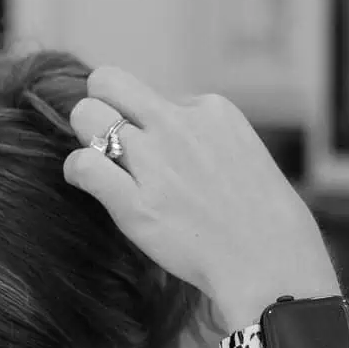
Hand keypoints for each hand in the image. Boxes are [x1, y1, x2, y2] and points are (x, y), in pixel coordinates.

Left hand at [65, 66, 339, 333]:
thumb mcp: (241, 152)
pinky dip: (77, 171)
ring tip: (100, 163)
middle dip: (102, 107)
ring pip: (86, 114)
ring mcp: (155, 161)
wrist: (272, 266)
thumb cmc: (260, 221)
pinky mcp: (135, 202)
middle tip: (110, 144)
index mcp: (211, 109)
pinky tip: (86, 182)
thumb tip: (159, 128)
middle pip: (108, 82)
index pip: (153, 94)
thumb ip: (201, 136)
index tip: (160, 154)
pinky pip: (83, 163)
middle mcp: (179, 125)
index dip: (147, 123)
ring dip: (85, 137)